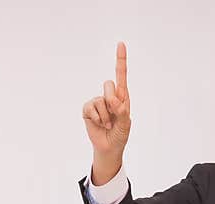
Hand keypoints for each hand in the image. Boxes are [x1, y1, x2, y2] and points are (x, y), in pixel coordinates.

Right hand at [81, 41, 131, 156]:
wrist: (109, 148)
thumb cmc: (120, 134)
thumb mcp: (125, 124)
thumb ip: (122, 112)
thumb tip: (114, 101)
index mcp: (122, 96)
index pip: (121, 75)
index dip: (120, 59)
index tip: (120, 44)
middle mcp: (110, 97)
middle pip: (109, 85)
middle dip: (111, 100)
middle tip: (113, 115)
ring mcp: (98, 102)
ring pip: (100, 99)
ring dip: (104, 116)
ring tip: (107, 124)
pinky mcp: (88, 109)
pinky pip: (90, 107)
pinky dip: (95, 118)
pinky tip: (99, 124)